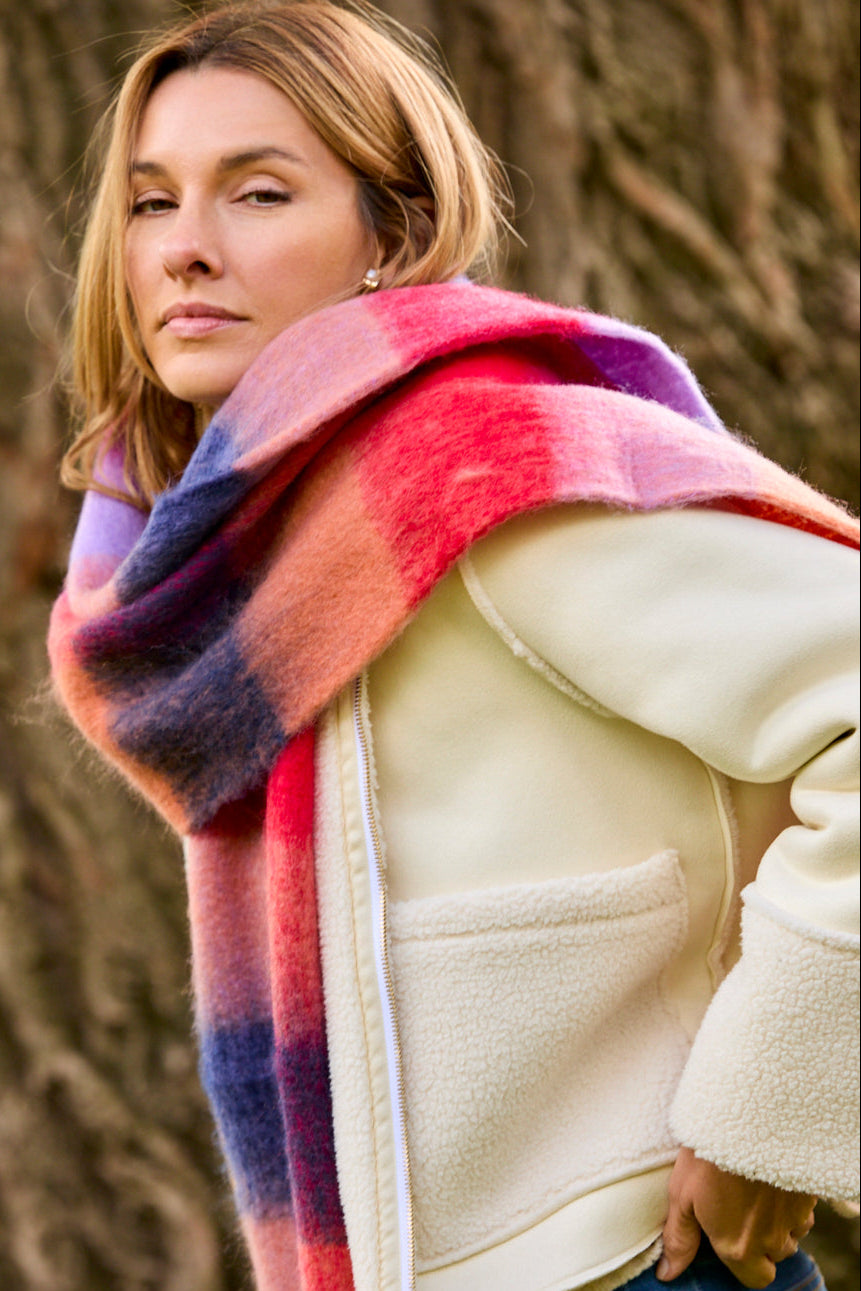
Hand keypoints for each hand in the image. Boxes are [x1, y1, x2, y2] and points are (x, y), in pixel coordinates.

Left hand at [657, 1147, 816, 1287]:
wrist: (748, 1117)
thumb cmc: (708, 1154)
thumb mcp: (682, 1194)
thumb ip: (680, 1238)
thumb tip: (668, 1273)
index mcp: (738, 1246)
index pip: (756, 1278)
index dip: (746, 1261)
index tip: (732, 1236)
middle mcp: (771, 1239)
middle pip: (775, 1254)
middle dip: (762, 1238)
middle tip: (742, 1205)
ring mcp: (794, 1218)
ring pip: (792, 1232)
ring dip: (778, 1219)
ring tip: (756, 1186)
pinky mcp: (809, 1195)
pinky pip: (805, 1210)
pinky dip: (792, 1201)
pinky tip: (772, 1176)